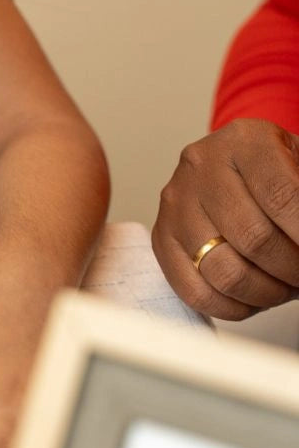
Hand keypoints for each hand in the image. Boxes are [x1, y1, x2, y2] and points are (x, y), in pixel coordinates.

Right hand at [152, 118, 298, 318]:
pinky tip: (254, 293)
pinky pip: (196, 291)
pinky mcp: (162, 236)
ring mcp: (176, 202)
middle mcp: (202, 166)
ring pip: (225, 272)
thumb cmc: (276, 173)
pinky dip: (234, 306)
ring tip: (283, 283)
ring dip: (267, 292)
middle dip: (293, 269)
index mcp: (245, 141)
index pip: (284, 196)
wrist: (237, 167)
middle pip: (254, 239)